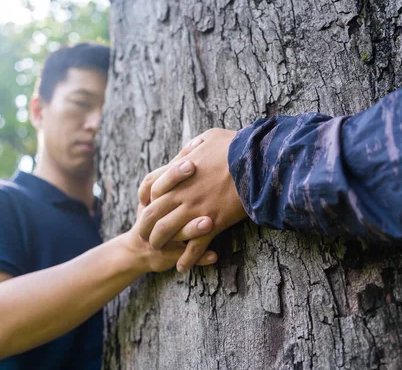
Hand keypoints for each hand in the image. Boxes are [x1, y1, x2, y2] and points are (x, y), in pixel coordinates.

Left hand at [137, 128, 247, 271]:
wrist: (257, 162)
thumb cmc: (236, 146)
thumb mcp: (211, 136)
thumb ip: (196, 144)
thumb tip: (191, 147)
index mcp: (179, 171)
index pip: (150, 186)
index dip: (144, 197)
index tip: (144, 204)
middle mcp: (182, 193)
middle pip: (152, 213)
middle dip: (145, 226)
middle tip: (145, 235)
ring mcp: (195, 209)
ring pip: (166, 231)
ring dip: (160, 243)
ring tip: (159, 250)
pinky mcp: (212, 224)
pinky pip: (193, 246)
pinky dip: (186, 259)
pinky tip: (181, 266)